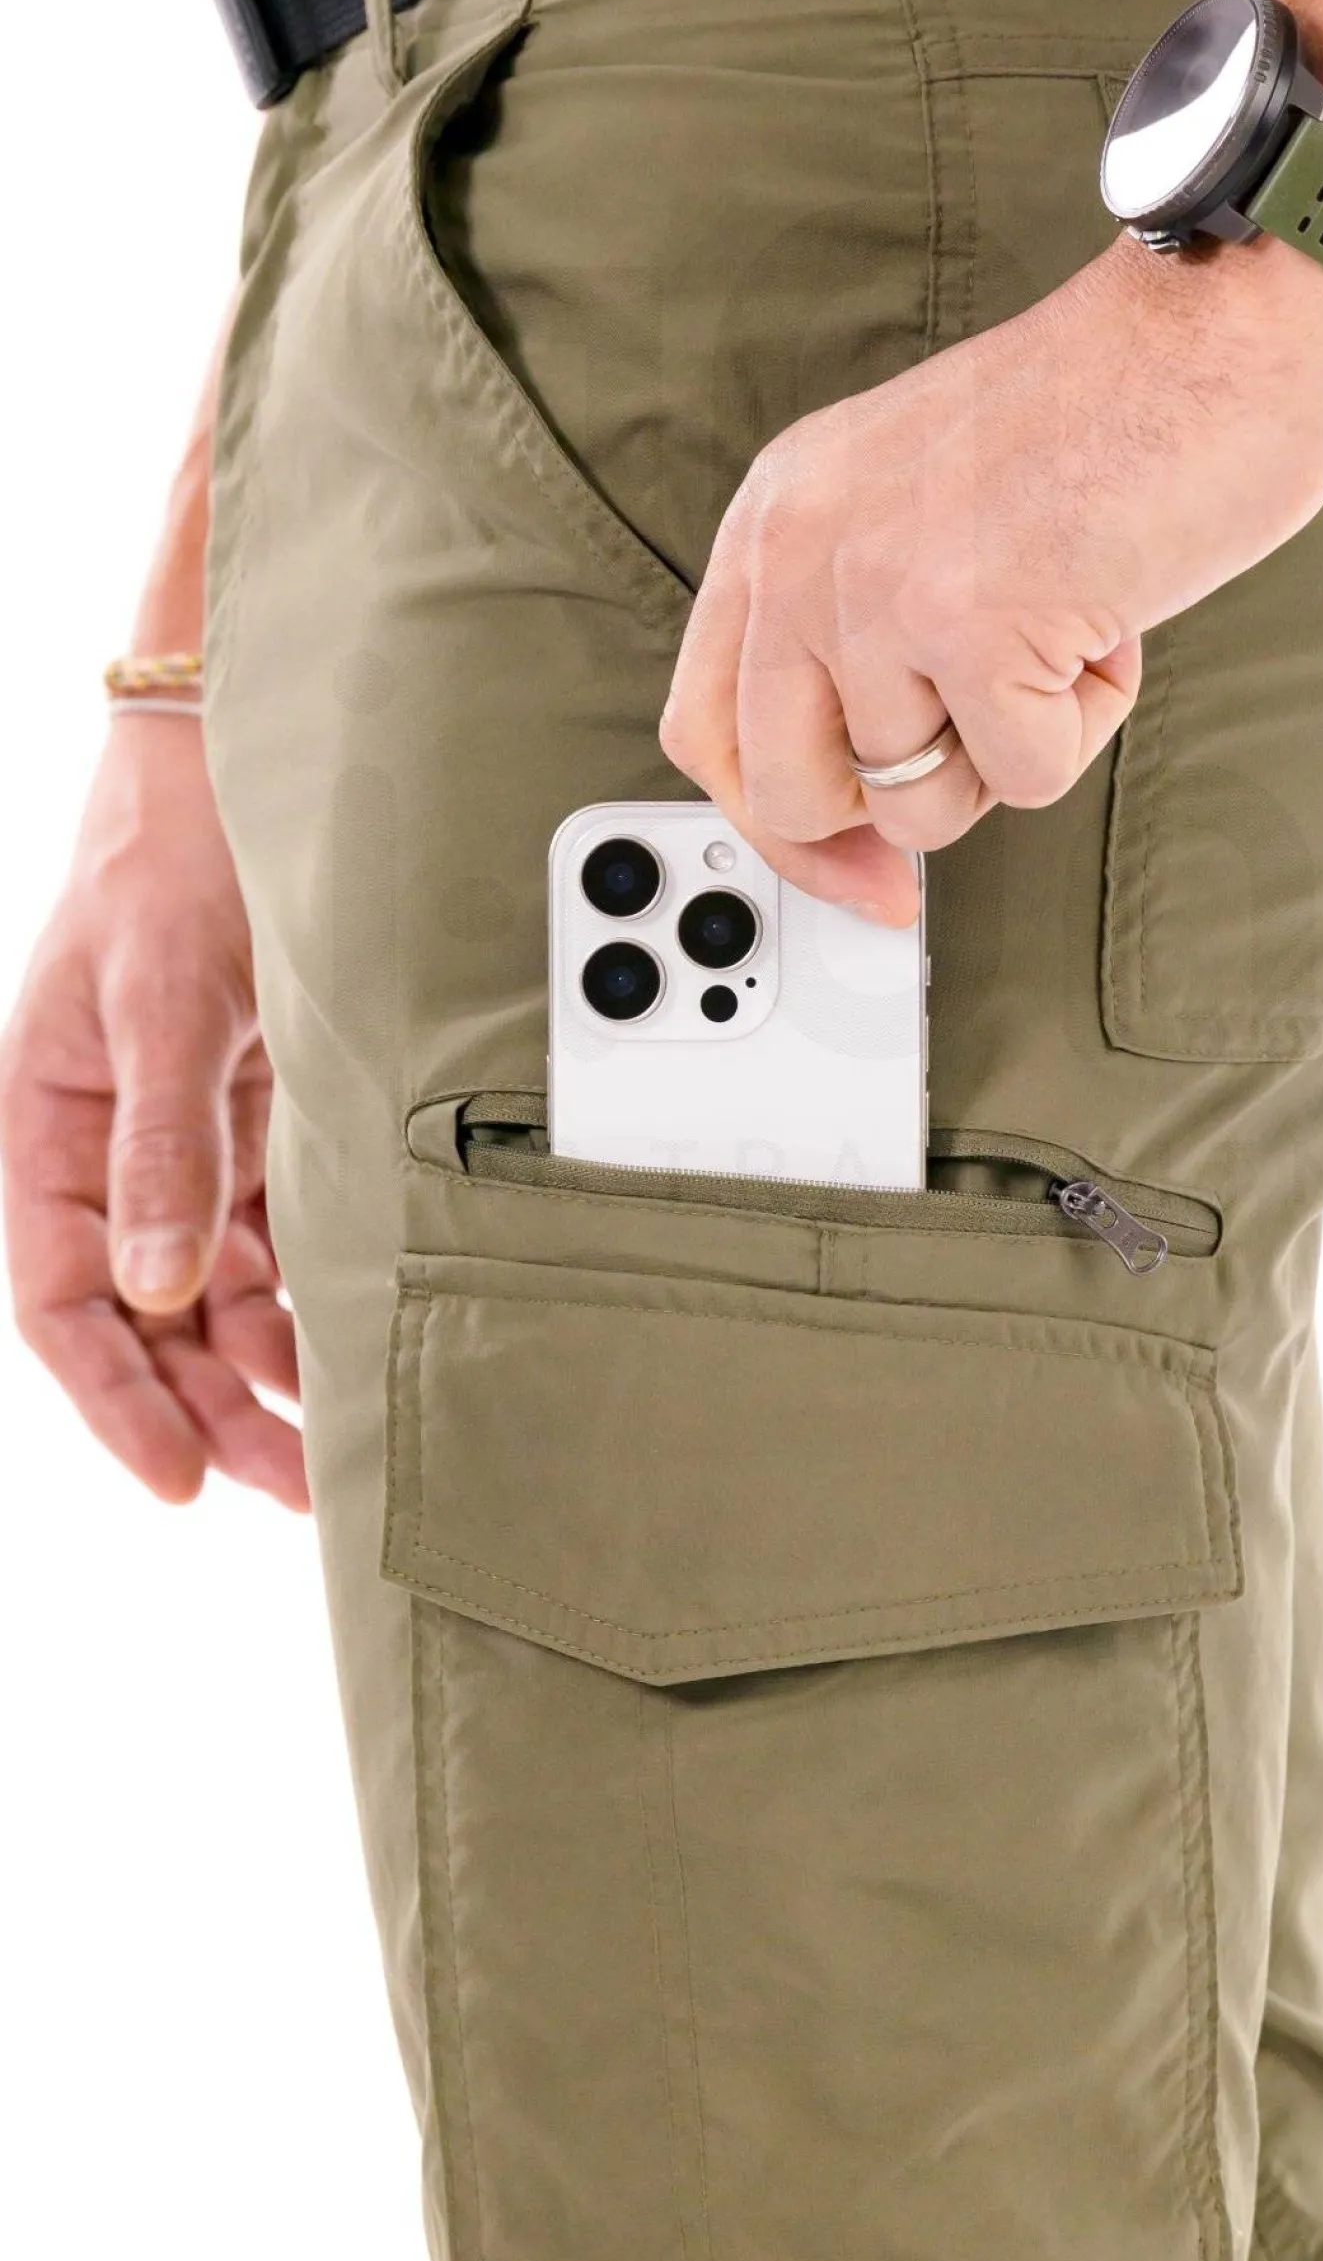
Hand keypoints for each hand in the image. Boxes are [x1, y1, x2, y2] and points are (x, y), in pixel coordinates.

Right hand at [1, 710, 307, 1510]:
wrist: (240, 772)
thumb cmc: (174, 861)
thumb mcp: (159, 998)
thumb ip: (162, 1143)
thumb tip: (155, 1288)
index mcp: (46, 1129)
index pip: (63, 1298)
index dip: (113, 1399)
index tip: (177, 1479)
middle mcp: (111, 1155)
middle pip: (144, 1320)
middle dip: (204, 1409)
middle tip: (285, 1488)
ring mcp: (186, 1147)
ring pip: (211, 1296)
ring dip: (259, 1374)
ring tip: (325, 1450)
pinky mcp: (257, 1129)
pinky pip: (269, 1244)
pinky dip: (299, 1303)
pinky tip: (339, 1353)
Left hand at [661, 233, 1322, 921]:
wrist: (1212, 326)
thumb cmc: (1096, 421)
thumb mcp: (910, 512)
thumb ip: (855, 640)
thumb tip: (856, 815)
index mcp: (775, 520)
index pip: (703, 730)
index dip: (779, 826)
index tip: (856, 871)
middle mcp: (801, 552)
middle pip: (790, 793)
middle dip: (896, 811)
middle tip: (992, 745)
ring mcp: (879, 590)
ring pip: (919, 801)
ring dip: (1014, 746)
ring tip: (1063, 625)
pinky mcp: (975, 625)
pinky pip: (1024, 777)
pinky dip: (1087, 723)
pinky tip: (1108, 618)